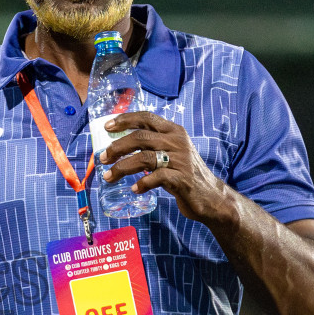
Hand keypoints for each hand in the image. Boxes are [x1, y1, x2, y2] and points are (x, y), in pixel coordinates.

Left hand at [100, 110, 231, 223]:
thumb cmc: (184, 173)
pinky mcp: (182, 179)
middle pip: (140, 137)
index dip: (125, 120)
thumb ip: (152, 146)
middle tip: (103, 158)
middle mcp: (177, 142)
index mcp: (174, 131)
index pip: (147, 117)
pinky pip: (157, 177)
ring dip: (122, 167)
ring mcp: (181, 160)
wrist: (210, 196)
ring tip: (109, 177)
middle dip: (117, 147)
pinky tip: (134, 189)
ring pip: (144, 157)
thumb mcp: (171, 153)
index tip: (107, 127)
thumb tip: (118, 146)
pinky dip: (142, 183)